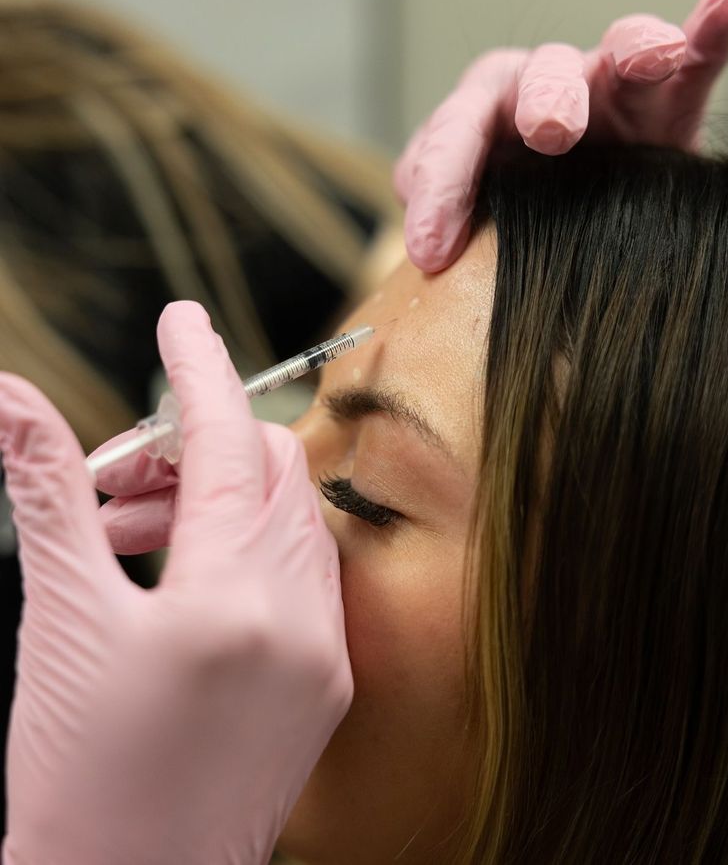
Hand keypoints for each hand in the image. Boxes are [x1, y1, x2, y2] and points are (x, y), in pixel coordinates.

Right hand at [1, 301, 352, 864]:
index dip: (199, 370)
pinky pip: (305, 569)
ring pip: (291, 516)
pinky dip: (248, 544)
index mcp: (233, 597)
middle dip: (194, 449)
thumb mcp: (61, 620)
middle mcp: (300, 617)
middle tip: (115, 476)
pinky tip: (184, 568)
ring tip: (129, 528)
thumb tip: (12, 401)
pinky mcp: (327, 679)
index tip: (181, 320)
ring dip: (218, 497)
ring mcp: (325, 650)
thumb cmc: (80, 777)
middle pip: (271, 469)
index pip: (229, 442)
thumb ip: (47, 494)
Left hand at [396, 0, 727, 270]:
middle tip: (550, 133)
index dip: (442, 187)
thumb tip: (427, 249)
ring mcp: (602, 88)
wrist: (566, 212)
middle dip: (543, 99)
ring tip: (650, 59)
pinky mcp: (663, 98)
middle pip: (537, 77)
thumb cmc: (506, 209)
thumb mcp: (467, 218)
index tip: (432, 249)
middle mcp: (537, 89)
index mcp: (480, 115)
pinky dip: (712, 24)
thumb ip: (445, 215)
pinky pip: (693, 56)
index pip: (455, 136)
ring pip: (616, 55)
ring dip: (632, 51)